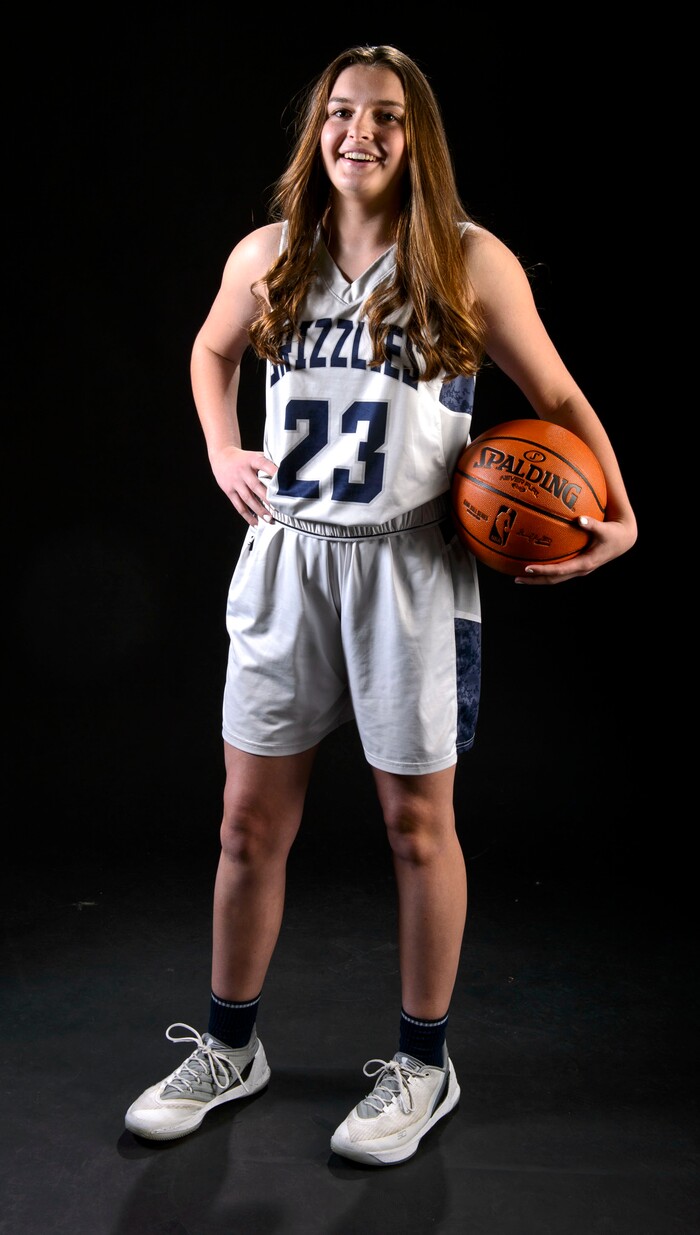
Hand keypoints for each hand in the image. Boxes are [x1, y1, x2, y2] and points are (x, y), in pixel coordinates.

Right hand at [210, 446, 277, 525]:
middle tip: (279, 508)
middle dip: (268, 498)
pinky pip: (238, 505)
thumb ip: (268, 462)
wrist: (222, 456)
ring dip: (259, 510)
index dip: (273, 471)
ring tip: (269, 519)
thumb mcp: (255, 455)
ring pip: (248, 498)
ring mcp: (235, 482)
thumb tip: (286, 473)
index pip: (264, 464)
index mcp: (251, 460)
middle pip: (256, 486)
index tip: (283, 481)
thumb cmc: (243, 458)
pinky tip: (256, 522)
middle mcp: (242, 471)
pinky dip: (247, 516)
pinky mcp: (229, 491)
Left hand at [514, 515, 636, 584]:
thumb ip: (592, 524)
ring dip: (538, 578)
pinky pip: (559, 569)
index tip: (527, 568)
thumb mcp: (605, 529)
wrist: (624, 540)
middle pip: (553, 580)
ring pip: (555, 577)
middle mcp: (580, 570)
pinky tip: (535, 561)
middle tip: (516, 579)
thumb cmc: (614, 533)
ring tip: (520, 575)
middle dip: (534, 580)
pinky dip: (546, 568)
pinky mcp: (578, 565)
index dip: (543, 571)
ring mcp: (579, 569)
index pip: (559, 571)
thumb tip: (580, 519)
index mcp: (585, 564)